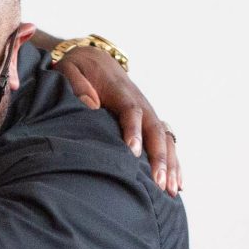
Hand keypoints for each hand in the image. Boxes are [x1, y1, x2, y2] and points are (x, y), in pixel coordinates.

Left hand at [53, 41, 182, 193]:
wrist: (95, 59)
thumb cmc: (81, 67)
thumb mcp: (71, 68)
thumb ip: (77, 84)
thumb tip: (91, 105)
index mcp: (121, 91)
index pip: (131, 111)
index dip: (134, 131)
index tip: (133, 153)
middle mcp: (140, 102)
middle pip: (155, 130)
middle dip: (159, 157)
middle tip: (158, 183)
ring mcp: (147, 112)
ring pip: (165, 138)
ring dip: (170, 164)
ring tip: (171, 190)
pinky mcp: (148, 121)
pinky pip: (166, 142)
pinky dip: (174, 162)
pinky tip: (177, 184)